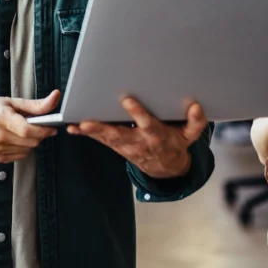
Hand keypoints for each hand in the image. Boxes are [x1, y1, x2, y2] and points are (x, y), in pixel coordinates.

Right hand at [0, 90, 60, 163]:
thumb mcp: (12, 102)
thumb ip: (36, 104)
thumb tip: (55, 98)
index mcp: (1, 119)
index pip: (28, 130)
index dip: (44, 130)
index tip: (51, 127)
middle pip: (31, 142)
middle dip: (39, 135)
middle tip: (36, 126)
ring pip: (27, 150)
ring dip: (30, 142)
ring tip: (21, 130)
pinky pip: (20, 156)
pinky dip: (22, 148)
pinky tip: (14, 138)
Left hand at [67, 97, 206, 178]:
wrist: (166, 167)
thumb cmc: (175, 143)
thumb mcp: (189, 135)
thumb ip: (195, 122)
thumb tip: (196, 105)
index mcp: (156, 135)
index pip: (146, 123)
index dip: (137, 112)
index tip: (127, 99)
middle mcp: (138, 141)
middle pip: (118, 134)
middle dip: (103, 128)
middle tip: (86, 121)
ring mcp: (125, 146)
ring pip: (105, 138)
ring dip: (90, 131)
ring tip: (74, 124)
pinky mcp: (116, 147)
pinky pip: (100, 140)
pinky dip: (86, 134)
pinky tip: (72, 128)